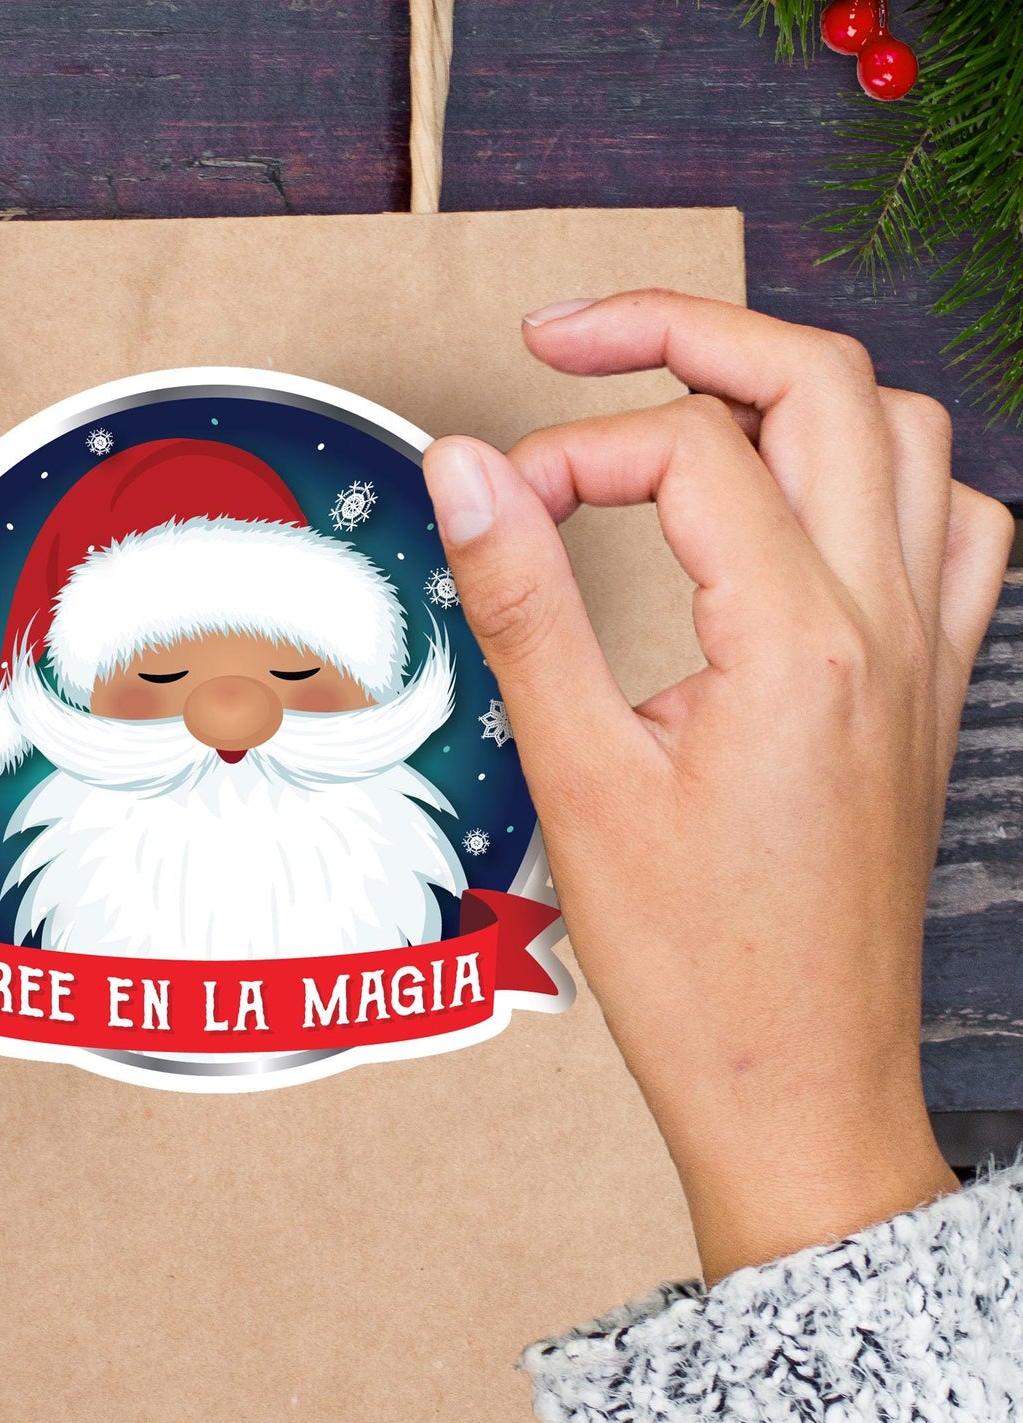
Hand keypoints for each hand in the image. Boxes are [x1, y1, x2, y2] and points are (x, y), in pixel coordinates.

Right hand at [422, 292, 1010, 1283]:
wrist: (801, 1091)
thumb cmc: (698, 967)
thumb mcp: (578, 776)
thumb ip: (523, 601)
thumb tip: (466, 468)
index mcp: (798, 642)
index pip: (684, 452)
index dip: (567, 448)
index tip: (496, 502)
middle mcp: (886, 625)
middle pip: (820, 381)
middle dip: (683, 331)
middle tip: (571, 341)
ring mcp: (928, 653)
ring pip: (903, 433)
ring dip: (789, 389)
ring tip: (680, 407)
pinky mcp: (931, 690)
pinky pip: (956, 525)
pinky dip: (880, 474)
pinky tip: (804, 507)